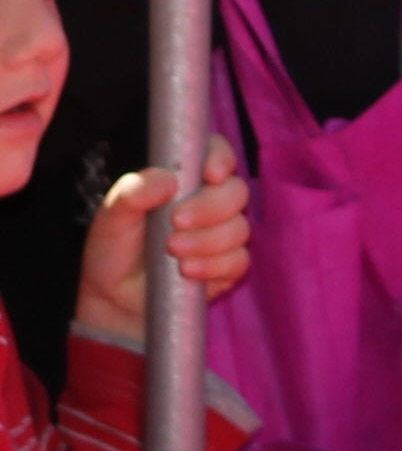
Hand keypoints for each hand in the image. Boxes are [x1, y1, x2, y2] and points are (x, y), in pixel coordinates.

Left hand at [74, 139, 248, 344]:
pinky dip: (214, 266)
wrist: (114, 298)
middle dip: (210, 207)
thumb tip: (167, 181)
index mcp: (186, 179)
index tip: (210, 174)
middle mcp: (210, 201)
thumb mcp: (112, 217)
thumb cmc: (114, 249)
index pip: (217, 152)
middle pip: (236, 191)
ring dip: (208, 241)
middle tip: (176, 222)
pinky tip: (187, 271)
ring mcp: (222, 234)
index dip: (221, 158)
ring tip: (173, 252)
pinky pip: (239, 260)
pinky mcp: (227, 266)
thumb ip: (133, 192)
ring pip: (240, 228)